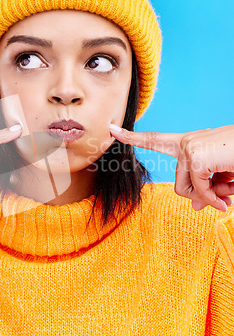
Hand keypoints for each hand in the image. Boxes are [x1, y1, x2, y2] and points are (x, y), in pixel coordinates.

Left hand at [109, 124, 233, 211]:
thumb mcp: (221, 177)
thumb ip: (206, 188)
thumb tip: (196, 206)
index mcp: (188, 143)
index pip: (155, 140)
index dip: (133, 137)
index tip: (112, 129)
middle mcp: (185, 143)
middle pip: (179, 184)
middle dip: (202, 194)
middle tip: (224, 193)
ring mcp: (189, 148)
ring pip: (188, 190)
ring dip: (213, 194)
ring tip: (230, 183)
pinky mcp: (196, 157)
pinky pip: (200, 190)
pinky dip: (216, 196)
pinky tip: (230, 187)